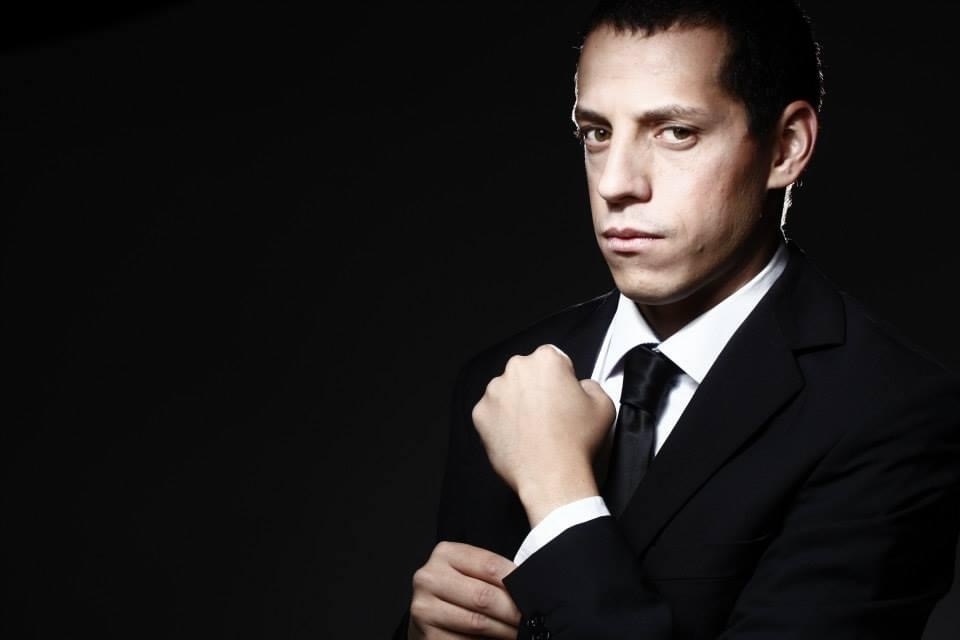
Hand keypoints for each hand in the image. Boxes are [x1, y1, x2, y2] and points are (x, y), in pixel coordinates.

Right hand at [408, 541, 520, 638]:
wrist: (431, 614)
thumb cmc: (459, 591)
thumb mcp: (472, 570)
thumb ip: (494, 569)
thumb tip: (529, 574)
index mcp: (445, 553)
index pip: (490, 565)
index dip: (517, 581)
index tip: (535, 592)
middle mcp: (429, 577)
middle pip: (484, 596)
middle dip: (512, 610)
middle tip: (531, 617)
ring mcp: (424, 608)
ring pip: (477, 622)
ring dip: (504, 630)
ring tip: (519, 631)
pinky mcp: (427, 635)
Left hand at [472, 344, 615, 524]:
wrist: (551, 475)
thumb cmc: (577, 439)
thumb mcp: (603, 404)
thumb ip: (590, 385)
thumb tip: (580, 387)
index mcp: (545, 359)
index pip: (553, 359)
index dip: (561, 378)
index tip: (564, 396)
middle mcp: (515, 369)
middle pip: (526, 373)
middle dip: (536, 387)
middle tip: (549, 414)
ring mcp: (493, 391)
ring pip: (507, 391)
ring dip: (517, 403)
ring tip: (533, 429)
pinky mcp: (480, 414)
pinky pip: (492, 412)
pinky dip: (501, 422)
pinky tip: (518, 437)